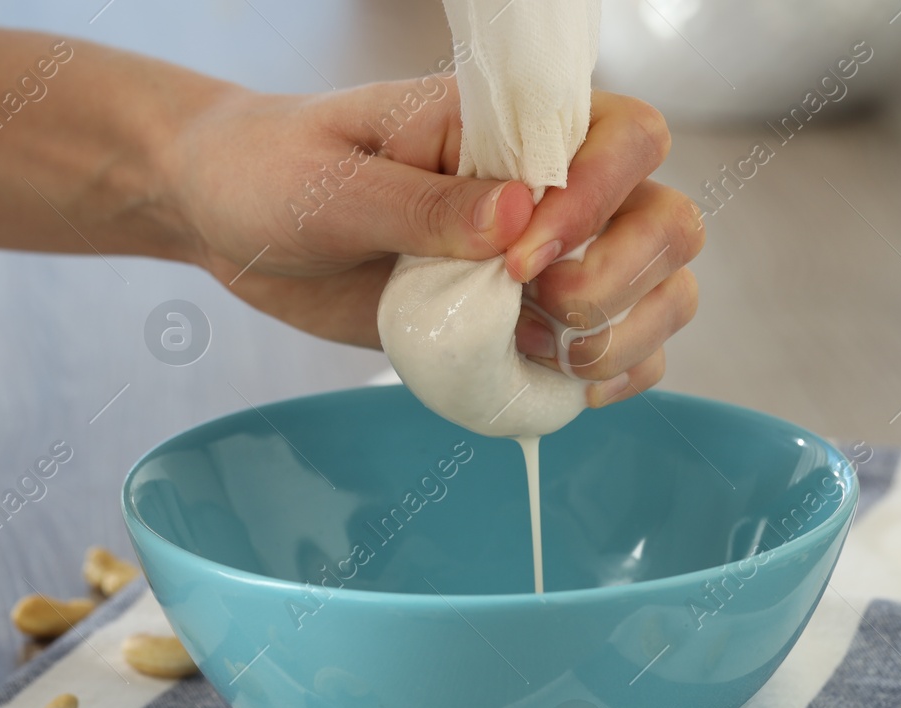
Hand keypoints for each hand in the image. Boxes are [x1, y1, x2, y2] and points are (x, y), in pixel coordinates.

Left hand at [166, 78, 703, 406]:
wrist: (233, 221)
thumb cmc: (274, 175)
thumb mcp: (329, 187)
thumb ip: (420, 204)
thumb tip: (518, 217)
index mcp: (506, 126)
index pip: (625, 136)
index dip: (598, 202)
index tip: (518, 259)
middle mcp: (549, 188)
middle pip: (667, 219)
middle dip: (622, 279)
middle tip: (535, 312)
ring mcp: (548, 259)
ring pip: (662, 287)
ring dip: (629, 334)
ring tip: (549, 357)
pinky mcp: (527, 321)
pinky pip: (623, 345)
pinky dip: (618, 373)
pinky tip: (567, 387)